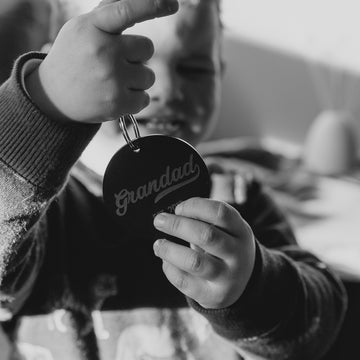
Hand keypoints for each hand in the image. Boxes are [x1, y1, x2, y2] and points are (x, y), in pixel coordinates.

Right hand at [26, 0, 178, 123]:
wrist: (53, 96)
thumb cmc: (74, 57)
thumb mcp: (83, 28)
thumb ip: (109, 14)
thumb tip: (141, 1)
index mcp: (93, 27)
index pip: (126, 10)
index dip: (152, 5)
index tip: (173, 4)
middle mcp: (103, 51)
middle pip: (148, 48)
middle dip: (137, 56)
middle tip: (116, 63)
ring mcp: (111, 79)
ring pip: (148, 76)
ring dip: (136, 80)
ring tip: (113, 82)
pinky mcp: (117, 103)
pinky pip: (145, 98)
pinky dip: (135, 99)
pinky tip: (117, 97)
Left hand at [153, 198, 255, 308]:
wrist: (240, 284)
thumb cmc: (224, 246)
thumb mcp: (226, 229)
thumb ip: (206, 219)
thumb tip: (174, 213)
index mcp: (241, 231)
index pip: (220, 213)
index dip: (195, 206)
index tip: (178, 208)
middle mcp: (238, 254)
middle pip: (206, 235)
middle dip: (177, 225)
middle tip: (159, 221)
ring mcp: (226, 277)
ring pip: (194, 262)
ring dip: (170, 250)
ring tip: (158, 245)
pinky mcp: (211, 295)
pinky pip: (184, 281)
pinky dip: (169, 268)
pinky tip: (166, 261)